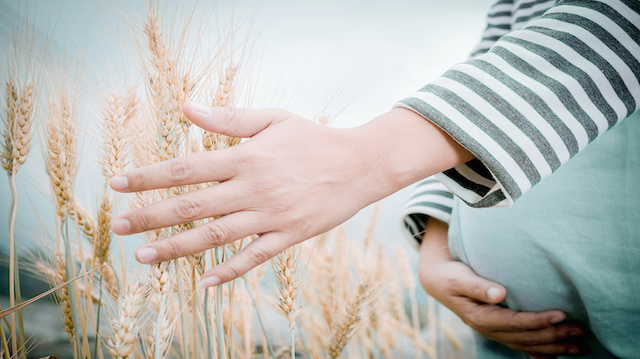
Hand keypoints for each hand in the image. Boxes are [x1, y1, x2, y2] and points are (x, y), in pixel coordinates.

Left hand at [110, 103, 472, 285]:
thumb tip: (186, 108)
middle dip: (150, 217)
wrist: (360, 164)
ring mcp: (271, 216)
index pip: (186, 168)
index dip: (149, 177)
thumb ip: (229, 119)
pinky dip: (228, 271)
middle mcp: (253, 188)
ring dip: (176, 248)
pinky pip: (254, 258)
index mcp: (246, 157)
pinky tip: (204, 281)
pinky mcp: (289, 236)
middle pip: (191, 206)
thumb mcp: (274, 119)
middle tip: (118, 227)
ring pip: (214, 236)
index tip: (118, 184)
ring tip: (144, 256)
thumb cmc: (314, 139)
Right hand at [418, 218, 588, 357]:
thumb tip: (499, 293)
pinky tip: (554, 357)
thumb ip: (478, 286)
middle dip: (554, 336)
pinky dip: (539, 353)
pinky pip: (521, 345)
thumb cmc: (451, 276)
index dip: (539, 321)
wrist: (438, 282)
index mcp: (481, 317)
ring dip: (553, 347)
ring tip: (578, 347)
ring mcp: (494, 332)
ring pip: (527, 344)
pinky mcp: (497, 330)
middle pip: (526, 337)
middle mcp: (489, 329)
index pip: (515, 322)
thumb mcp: (460, 278)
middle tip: (580, 331)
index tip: (561, 315)